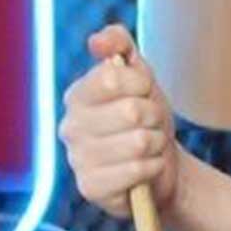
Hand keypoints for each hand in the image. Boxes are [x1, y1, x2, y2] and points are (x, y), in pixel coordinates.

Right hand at [58, 23, 180, 218]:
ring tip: (150, 147)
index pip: (110, 77)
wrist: (161, 167)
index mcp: (77, 96)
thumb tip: (97, 41)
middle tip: (151, 125)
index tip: (145, 92)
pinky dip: (153, 168)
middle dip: (155, 117)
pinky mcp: (91, 189)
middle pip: (130, 111)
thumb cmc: (147, 120)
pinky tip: (146, 170)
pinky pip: (137, 171)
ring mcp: (77, 160)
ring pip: (138, 142)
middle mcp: (70, 127)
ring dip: (157, 144)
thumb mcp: (139, 76)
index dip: (141, 84)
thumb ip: (119, 46)